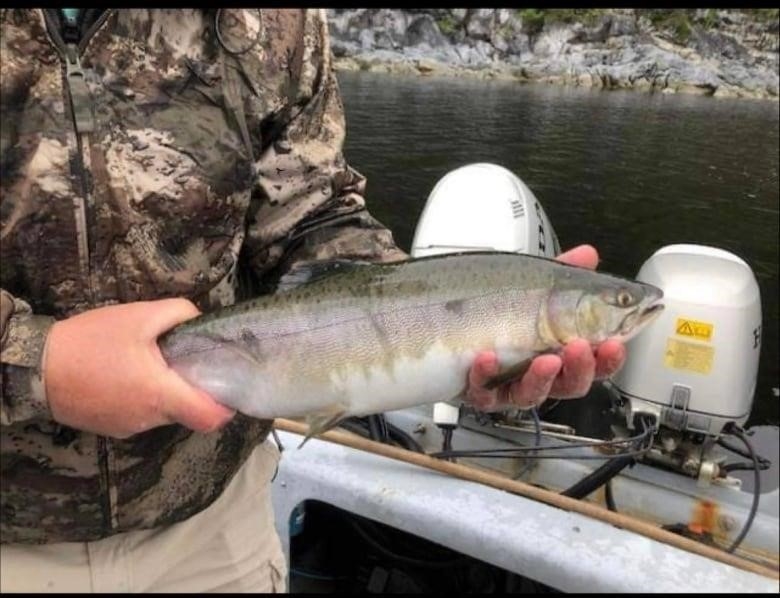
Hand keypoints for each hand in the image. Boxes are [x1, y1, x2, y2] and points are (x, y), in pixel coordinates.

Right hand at [44, 299, 234, 437]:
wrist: (35, 368)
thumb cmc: (90, 342)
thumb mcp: (139, 316)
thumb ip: (179, 313)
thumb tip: (199, 321)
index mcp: (161, 395)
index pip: (211, 418)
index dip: (226, 403)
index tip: (225, 381)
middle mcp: (150, 419)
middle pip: (190, 412)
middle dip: (194, 390)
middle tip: (187, 361)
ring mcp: (130, 427)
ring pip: (166, 414)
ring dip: (167, 392)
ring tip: (152, 364)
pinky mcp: (113, 428)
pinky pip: (142, 415)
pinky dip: (145, 399)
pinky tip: (129, 375)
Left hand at [467, 245, 625, 410]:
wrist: (449, 323)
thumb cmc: (495, 310)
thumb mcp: (531, 287)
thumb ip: (561, 275)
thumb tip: (587, 255)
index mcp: (557, 352)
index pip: (592, 363)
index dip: (607, 358)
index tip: (615, 344)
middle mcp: (535, 374)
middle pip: (568, 385)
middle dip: (580, 369)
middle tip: (581, 348)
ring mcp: (506, 385)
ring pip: (530, 394)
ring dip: (541, 378)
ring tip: (546, 359)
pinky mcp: (476, 390)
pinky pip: (482, 390)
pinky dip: (485, 375)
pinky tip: (488, 358)